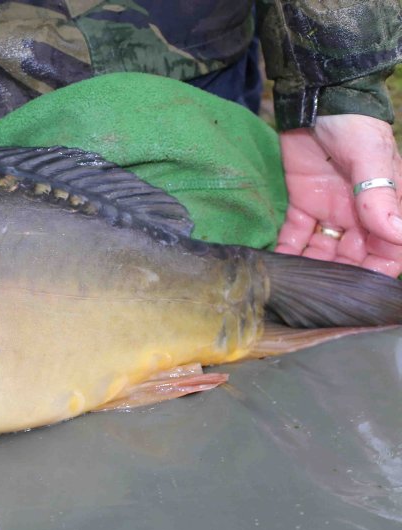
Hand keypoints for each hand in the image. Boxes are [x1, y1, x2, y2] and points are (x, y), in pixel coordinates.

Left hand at [275, 114, 401, 276]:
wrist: (317, 100)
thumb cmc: (355, 125)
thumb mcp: (371, 159)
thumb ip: (380, 197)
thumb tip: (398, 235)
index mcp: (386, 205)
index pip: (389, 250)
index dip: (376, 272)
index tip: (359, 290)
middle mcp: (359, 215)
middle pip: (353, 258)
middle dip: (337, 277)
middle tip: (316, 293)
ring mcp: (330, 211)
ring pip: (323, 252)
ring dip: (310, 268)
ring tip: (294, 284)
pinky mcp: (302, 204)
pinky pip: (295, 235)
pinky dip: (287, 250)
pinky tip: (276, 264)